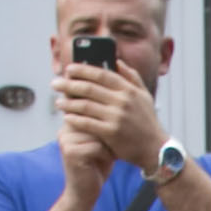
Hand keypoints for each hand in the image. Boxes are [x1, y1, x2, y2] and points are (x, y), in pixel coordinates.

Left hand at [54, 57, 163, 172]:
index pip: (101, 74)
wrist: (155, 150)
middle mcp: (122, 101)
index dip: (83, 70)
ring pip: (85, 105)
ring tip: (57, 102)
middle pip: (89, 88)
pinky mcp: (111, 133)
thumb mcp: (144, 96)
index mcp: (128, 90)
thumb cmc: (148, 122)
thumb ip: (131, 77)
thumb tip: (117, 61)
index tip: (69, 69)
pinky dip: (75, 119)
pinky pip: (87, 123)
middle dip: (68, 84)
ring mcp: (116, 117)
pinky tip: (66, 117)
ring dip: (68, 102)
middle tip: (55, 83)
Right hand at [57, 114, 113, 204]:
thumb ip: (102, 125)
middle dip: (109, 130)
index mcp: (71, 123)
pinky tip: (107, 161)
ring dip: (109, 144)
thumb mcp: (100, 142)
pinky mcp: (70, 152)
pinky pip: (96, 146)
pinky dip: (106, 154)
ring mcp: (66, 140)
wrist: (84, 193)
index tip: (116, 124)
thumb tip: (118, 106)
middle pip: (92, 117)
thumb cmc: (96, 167)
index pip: (86, 107)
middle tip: (119, 141)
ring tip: (111, 153)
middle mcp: (65, 129)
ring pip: (96, 132)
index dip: (103, 112)